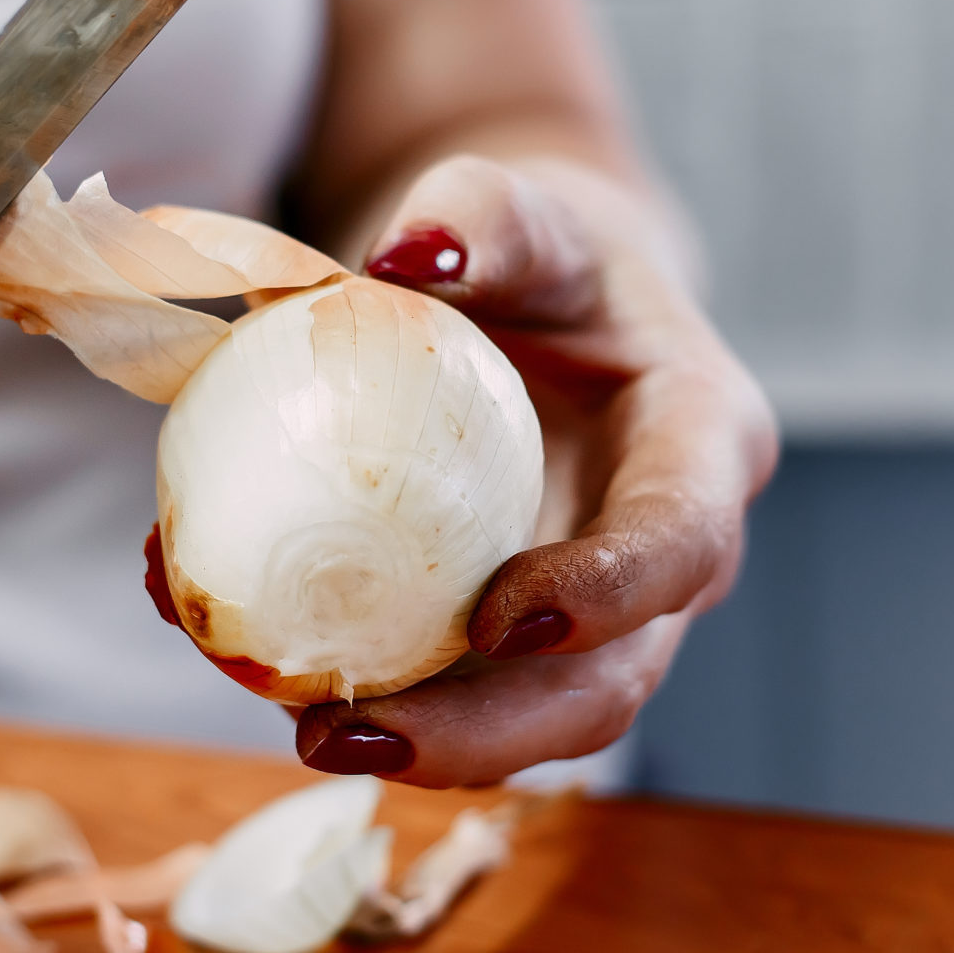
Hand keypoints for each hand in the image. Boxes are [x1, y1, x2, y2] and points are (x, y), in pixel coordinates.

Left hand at [292, 155, 777, 786]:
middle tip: (353, 733)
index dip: (609, 596)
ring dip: (421, 745)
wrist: (532, 295)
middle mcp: (669, 557)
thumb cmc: (542, 248)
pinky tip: (251, 660)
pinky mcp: (516, 645)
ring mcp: (598, 618)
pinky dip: (361, 690)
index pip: (682, 540)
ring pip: (530, 718)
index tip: (501, 619)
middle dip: (490, 735)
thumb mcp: (524, 206)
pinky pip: (452, 690)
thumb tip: (408, 260)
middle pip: (609, 684)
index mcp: (702, 444)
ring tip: (299, 731)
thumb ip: (481, 215)